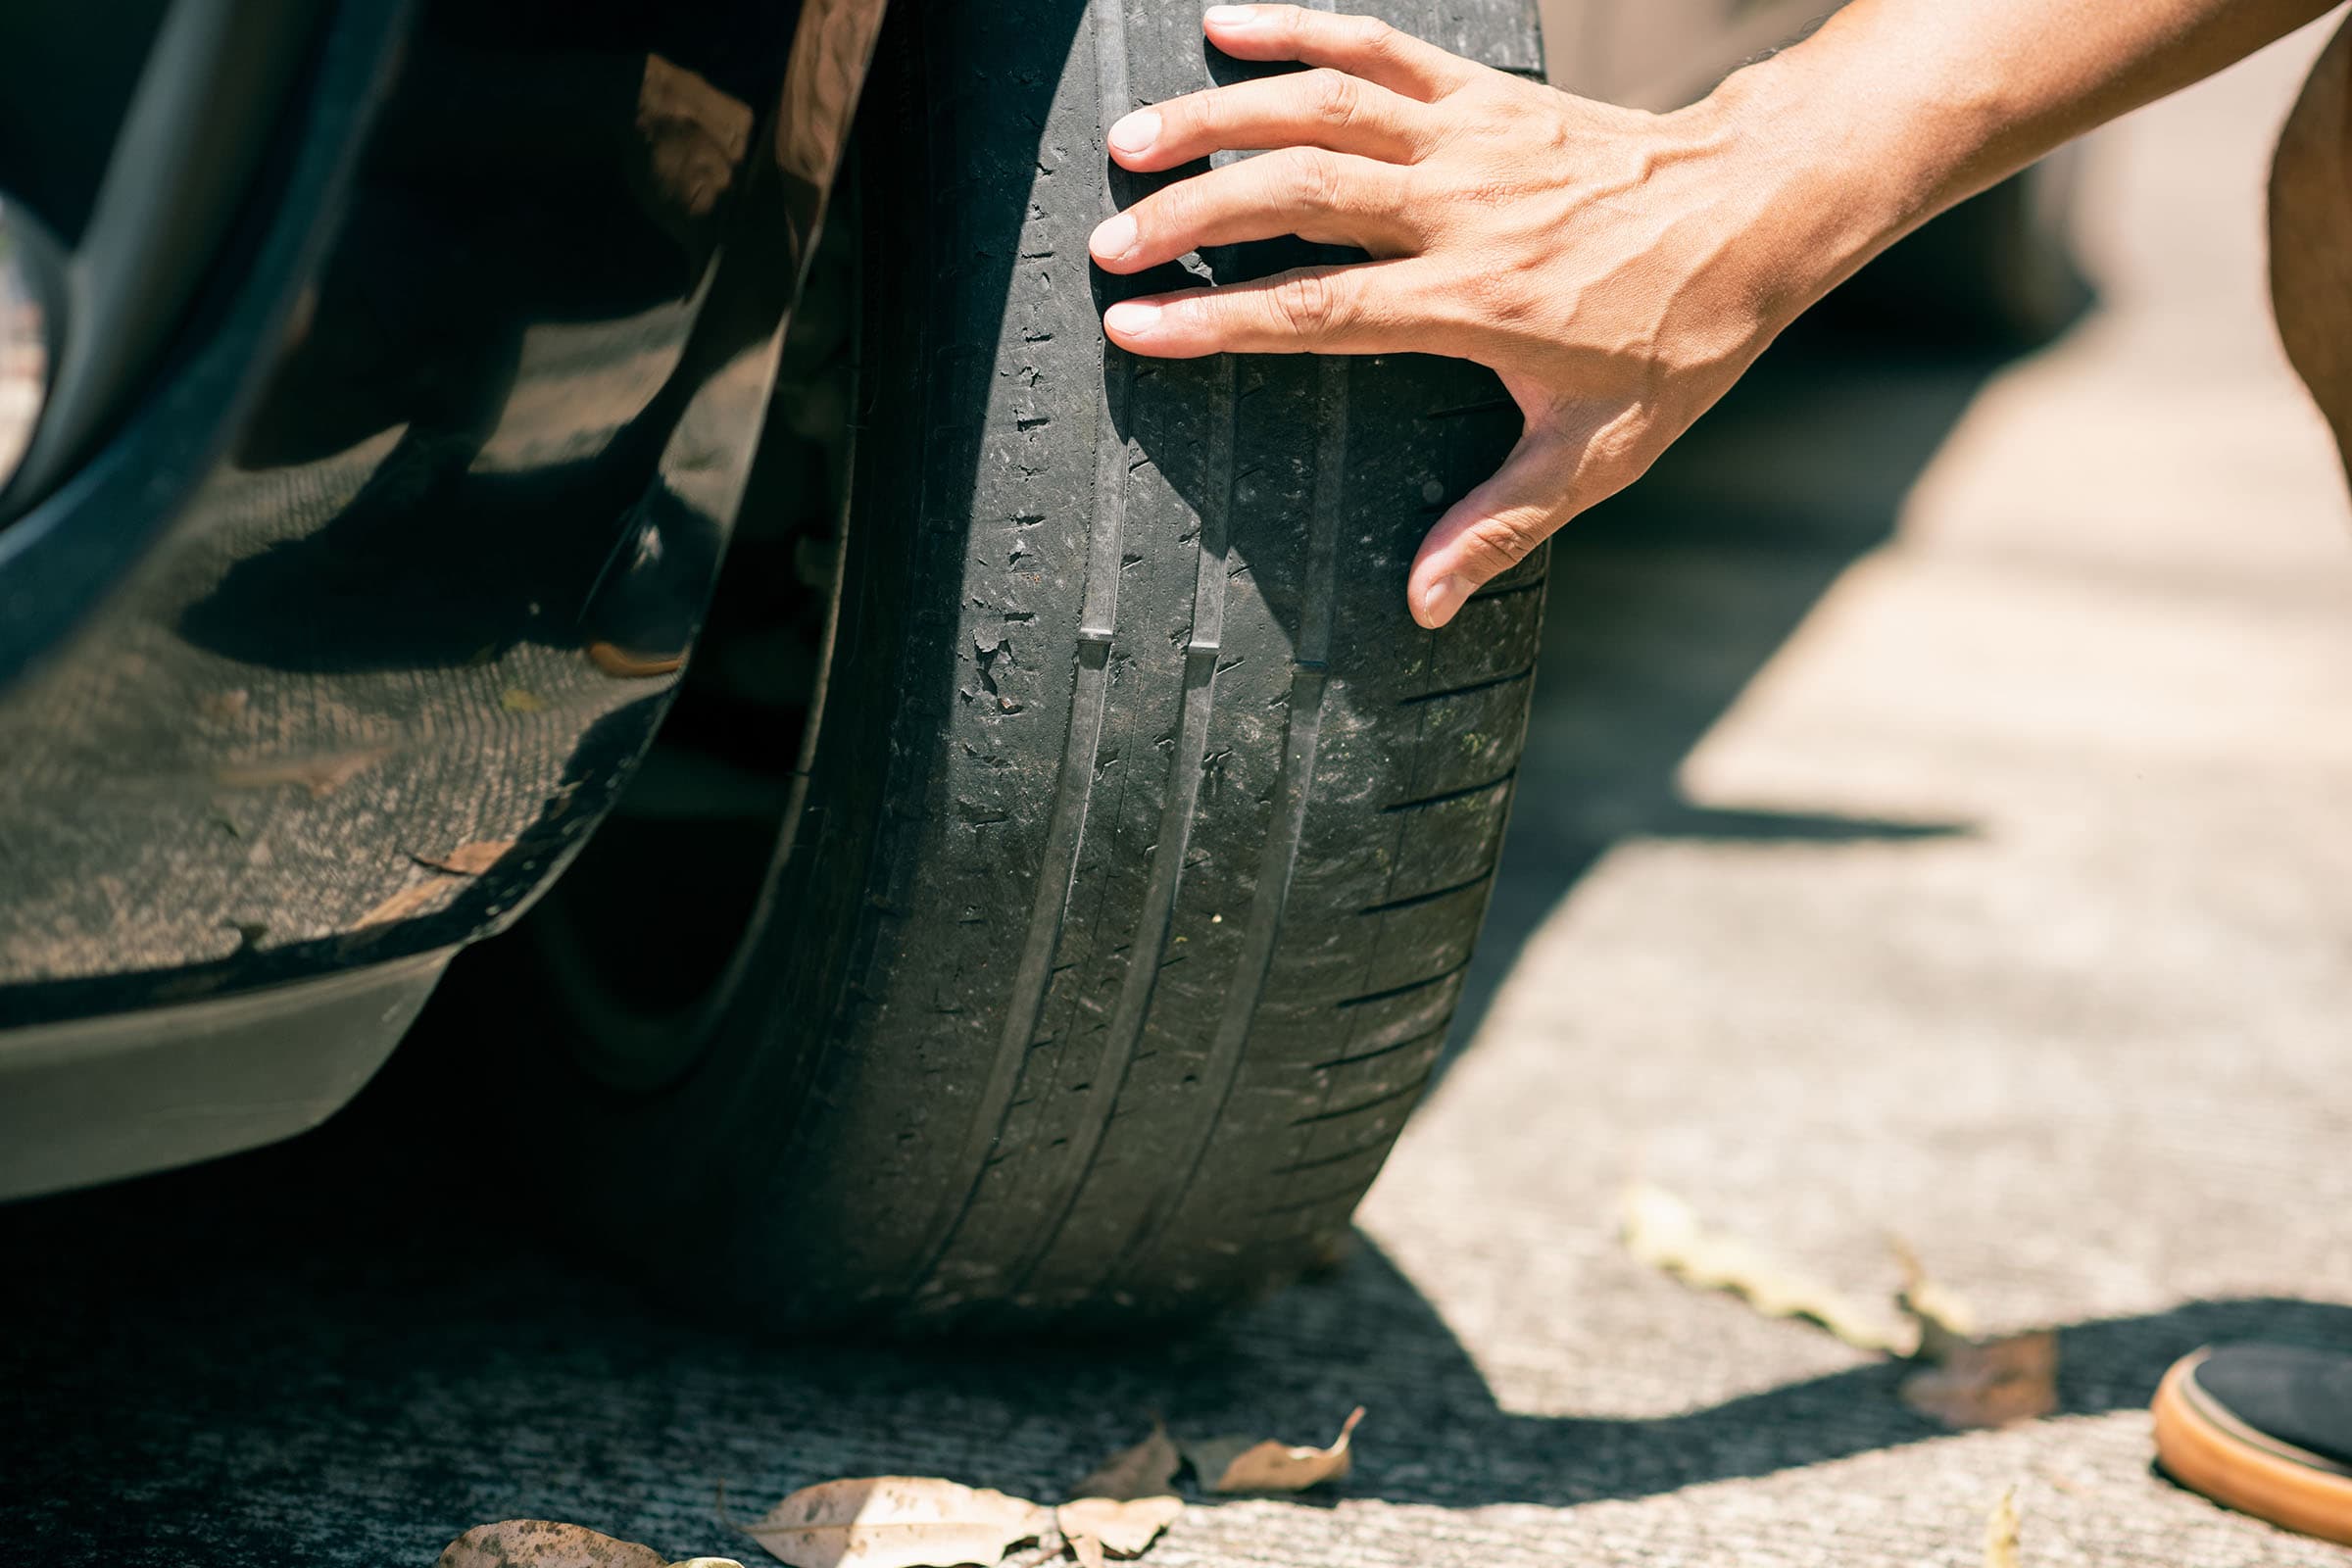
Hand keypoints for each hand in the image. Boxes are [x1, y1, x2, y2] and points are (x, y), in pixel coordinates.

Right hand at [1089, 4, 1842, 627]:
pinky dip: (1298, 26)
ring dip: (1219, 113)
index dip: (1218, 320)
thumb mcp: (1601, 451)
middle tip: (1109, 241)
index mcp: (1477, 301)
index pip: (1319, 308)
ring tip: (1133, 136)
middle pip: (1299, 194)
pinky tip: (1225, 21)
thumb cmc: (1681, 335)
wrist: (1762, 207)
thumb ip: (1502, 524)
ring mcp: (1471, 138)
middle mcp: (1463, 208)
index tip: (1132, 327)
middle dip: (1191, 214)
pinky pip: (1378, 43)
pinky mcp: (1486, 91)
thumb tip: (1426, 606)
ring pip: (1323, 104)